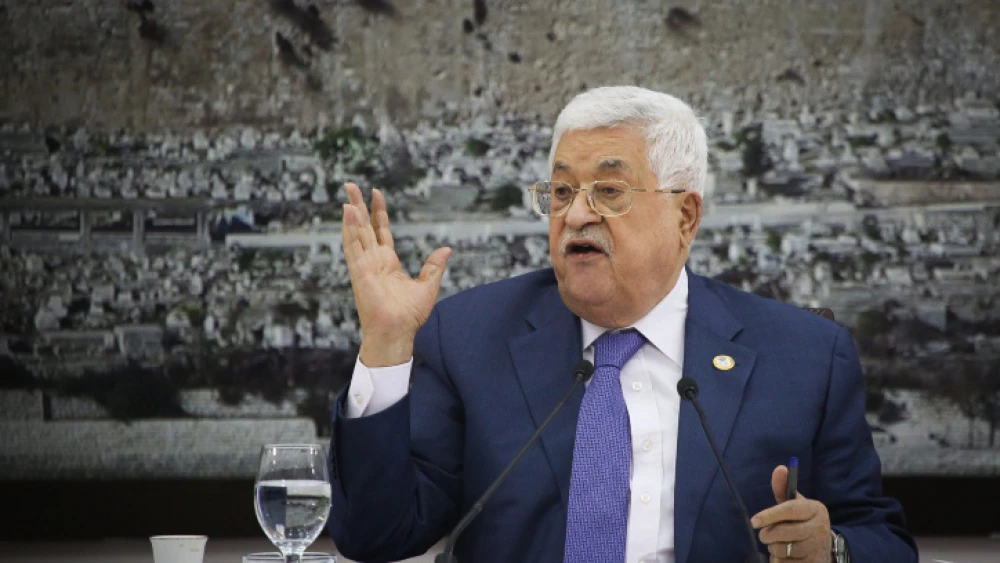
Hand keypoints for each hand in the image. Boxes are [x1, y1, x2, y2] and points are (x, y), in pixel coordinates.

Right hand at [341, 182, 450, 366]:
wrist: (397, 333)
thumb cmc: (409, 316)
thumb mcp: (427, 286)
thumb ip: (434, 266)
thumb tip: (446, 249)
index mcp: (388, 263)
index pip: (381, 231)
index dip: (379, 212)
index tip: (376, 193)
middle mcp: (373, 261)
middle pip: (364, 227)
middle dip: (359, 205)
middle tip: (351, 184)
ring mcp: (365, 265)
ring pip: (356, 232)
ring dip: (352, 212)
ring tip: (349, 191)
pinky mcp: (360, 271)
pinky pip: (353, 246)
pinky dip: (350, 228)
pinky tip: (348, 212)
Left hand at [750, 465, 831, 561]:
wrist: (823, 546)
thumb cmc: (802, 520)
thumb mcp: (795, 503)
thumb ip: (784, 488)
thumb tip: (780, 468)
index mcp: (815, 509)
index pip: (790, 509)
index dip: (769, 515)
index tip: (754, 521)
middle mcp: (819, 527)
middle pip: (785, 532)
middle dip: (769, 534)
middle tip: (764, 535)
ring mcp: (817, 547)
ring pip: (784, 549)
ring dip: (774, 548)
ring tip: (778, 543)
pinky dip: (780, 559)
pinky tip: (785, 554)